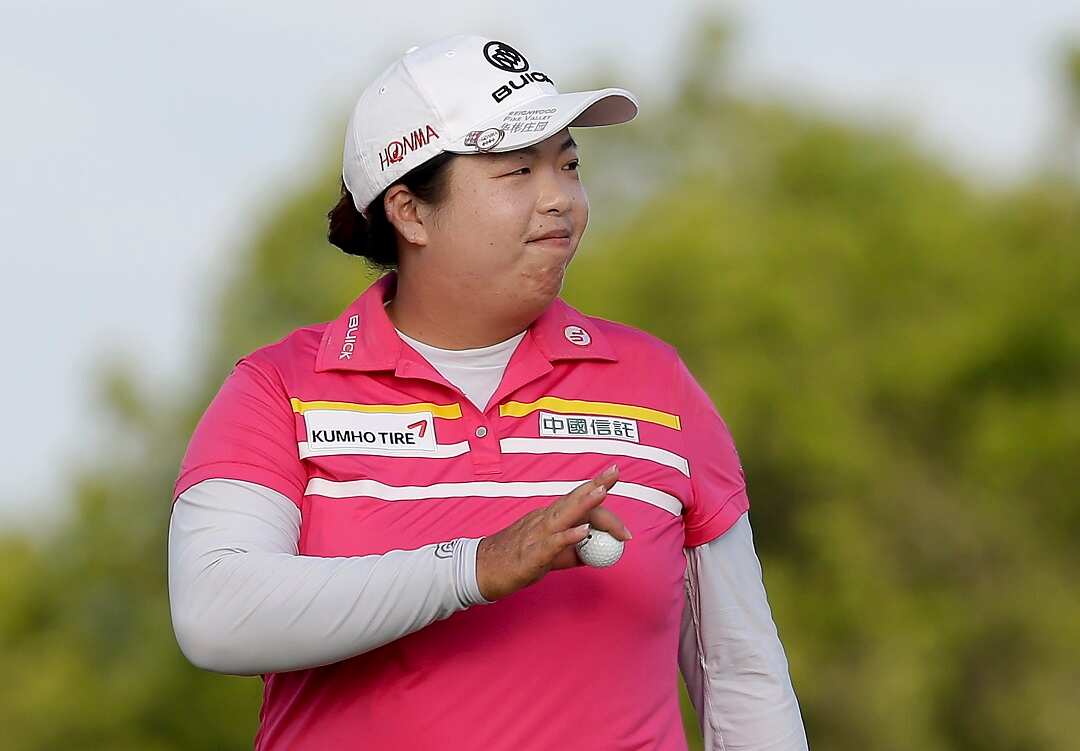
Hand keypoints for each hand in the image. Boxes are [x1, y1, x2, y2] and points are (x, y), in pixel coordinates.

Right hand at [475, 464, 631, 600]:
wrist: (482, 569)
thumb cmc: (515, 560)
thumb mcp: (550, 554)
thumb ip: (572, 550)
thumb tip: (596, 550)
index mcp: (549, 517)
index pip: (577, 500)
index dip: (597, 490)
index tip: (613, 477)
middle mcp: (545, 519)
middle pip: (574, 499)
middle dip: (596, 485)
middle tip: (614, 472)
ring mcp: (538, 534)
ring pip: (564, 514)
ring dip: (585, 503)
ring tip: (602, 491)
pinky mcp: (533, 552)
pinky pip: (553, 542)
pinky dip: (570, 536)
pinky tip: (584, 531)